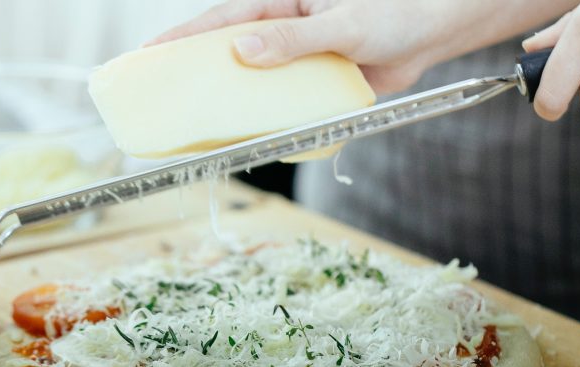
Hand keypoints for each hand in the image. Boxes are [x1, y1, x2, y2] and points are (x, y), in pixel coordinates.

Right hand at [149, 0, 576, 93]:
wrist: (430, 36)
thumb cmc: (391, 14)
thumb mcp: (343, 24)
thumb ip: (294, 40)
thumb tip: (243, 53)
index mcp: (282, 3)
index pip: (223, 20)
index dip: (184, 39)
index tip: (149, 57)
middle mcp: (283, 31)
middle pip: (228, 55)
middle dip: (196, 75)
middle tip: (161, 100)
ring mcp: (296, 61)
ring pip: (253, 86)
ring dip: (230, 106)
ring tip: (196, 129)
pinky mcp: (313, 87)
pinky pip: (283, 108)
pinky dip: (268, 123)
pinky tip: (250, 140)